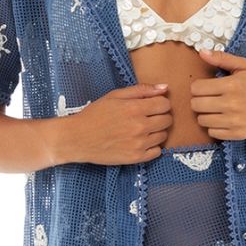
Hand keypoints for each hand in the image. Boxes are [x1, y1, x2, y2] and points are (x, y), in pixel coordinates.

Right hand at [57, 82, 172, 164]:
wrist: (78, 138)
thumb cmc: (95, 115)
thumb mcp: (115, 96)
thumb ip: (141, 90)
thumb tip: (164, 87)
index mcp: (135, 108)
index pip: (165, 104)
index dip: (161, 103)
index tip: (153, 105)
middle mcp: (140, 127)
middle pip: (167, 120)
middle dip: (161, 116)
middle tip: (149, 117)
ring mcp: (139, 144)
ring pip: (163, 136)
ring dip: (157, 131)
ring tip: (142, 129)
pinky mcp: (136, 158)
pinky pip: (157, 152)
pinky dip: (153, 146)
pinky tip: (141, 141)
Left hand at [190, 48, 245, 139]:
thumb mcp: (244, 67)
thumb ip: (222, 58)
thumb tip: (201, 53)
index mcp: (232, 85)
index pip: (196, 88)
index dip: (197, 87)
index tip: (204, 87)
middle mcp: (232, 104)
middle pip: (196, 105)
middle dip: (199, 101)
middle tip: (208, 99)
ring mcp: (234, 121)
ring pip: (202, 120)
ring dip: (205, 115)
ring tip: (215, 109)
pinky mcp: (237, 133)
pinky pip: (212, 133)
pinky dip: (214, 127)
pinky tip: (222, 119)